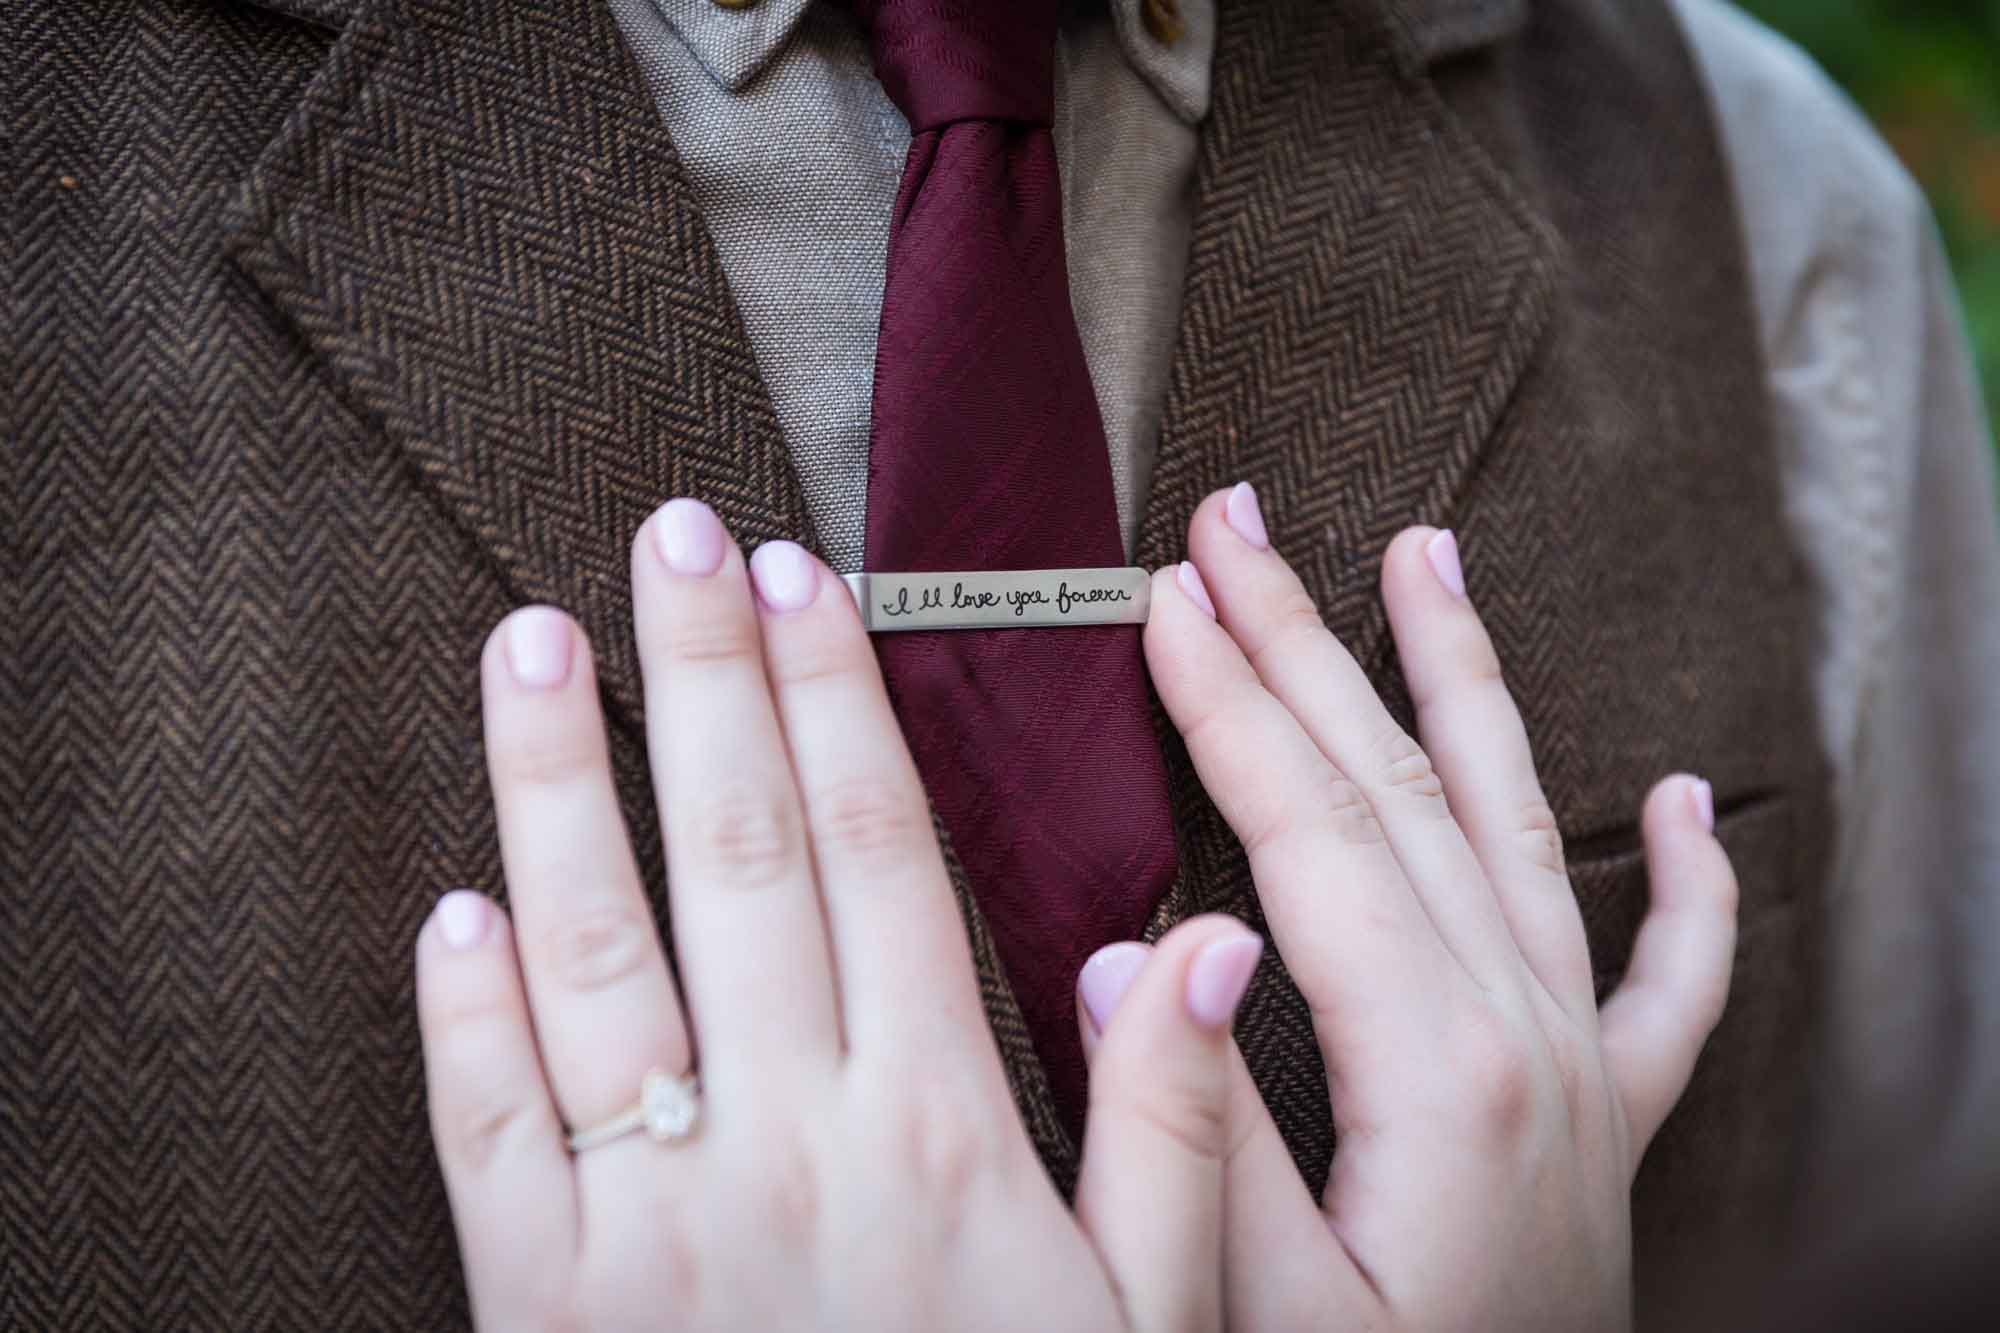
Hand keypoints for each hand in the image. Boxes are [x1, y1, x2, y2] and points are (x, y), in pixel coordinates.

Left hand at [414, 498, 1261, 1330]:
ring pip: (588, 956)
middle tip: (675, 534)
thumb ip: (1176, 1141)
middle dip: (707, 677)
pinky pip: (483, 1132)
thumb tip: (1201, 948)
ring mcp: (644, 1223)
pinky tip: (451, 907)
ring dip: (557, 787)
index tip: (811, 587)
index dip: (841, 705)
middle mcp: (783, 1145)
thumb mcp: (1150, 1330)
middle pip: (739, 857)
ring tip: (537, 643)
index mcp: (936, 1130)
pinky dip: (460, 1011)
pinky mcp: (540, 1304)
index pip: (878, 857)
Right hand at [1081, 486, 1737, 1332]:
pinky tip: (1686, 802)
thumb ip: (1197, 1137)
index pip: (1313, 832)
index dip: (1229, 703)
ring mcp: (1582, 1074)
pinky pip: (1672, 982)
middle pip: (1403, 790)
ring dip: (1466, 685)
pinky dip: (1686, 883)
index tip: (1165, 596)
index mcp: (1438, 1072)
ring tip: (1430, 558)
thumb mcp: (1247, 1313)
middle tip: (1238, 523)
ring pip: (1523, 830)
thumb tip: (1140, 959)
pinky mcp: (1608, 1127)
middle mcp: (1528, 1040)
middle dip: (1306, 643)